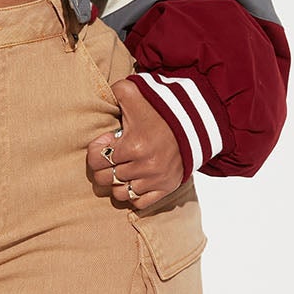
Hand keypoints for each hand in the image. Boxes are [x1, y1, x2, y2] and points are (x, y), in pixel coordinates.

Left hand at [86, 77, 184, 207]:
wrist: (196, 122)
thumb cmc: (161, 109)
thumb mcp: (136, 93)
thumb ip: (118, 90)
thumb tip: (107, 93)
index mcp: (134, 145)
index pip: (97, 160)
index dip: (97, 150)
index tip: (108, 141)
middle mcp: (145, 166)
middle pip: (105, 178)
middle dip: (103, 166)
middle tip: (112, 155)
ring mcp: (156, 180)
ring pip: (119, 193)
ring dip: (116, 182)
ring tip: (122, 168)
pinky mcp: (166, 188)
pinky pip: (139, 203)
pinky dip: (133, 194)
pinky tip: (135, 179)